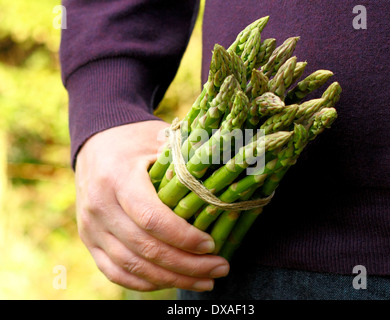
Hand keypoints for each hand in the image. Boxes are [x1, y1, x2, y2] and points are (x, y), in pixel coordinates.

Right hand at [75, 120, 229, 291]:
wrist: (96, 143)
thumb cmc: (136, 140)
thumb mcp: (159, 139)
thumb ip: (186, 160)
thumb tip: (228, 179)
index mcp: (118, 177)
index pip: (151, 218)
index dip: (184, 237)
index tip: (212, 245)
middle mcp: (99, 206)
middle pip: (145, 249)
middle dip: (187, 265)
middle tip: (220, 268)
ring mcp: (90, 227)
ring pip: (132, 267)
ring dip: (171, 279)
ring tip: (205, 281)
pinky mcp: (89, 240)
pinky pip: (116, 272)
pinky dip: (146, 283)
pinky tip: (173, 281)